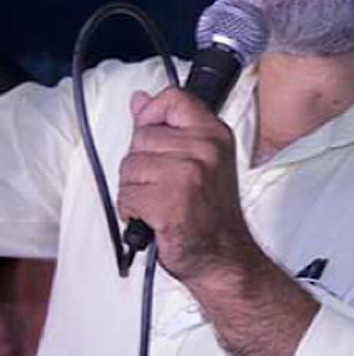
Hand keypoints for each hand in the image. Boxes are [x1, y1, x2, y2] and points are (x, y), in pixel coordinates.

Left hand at [117, 87, 256, 282]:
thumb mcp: (199, 159)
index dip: (152, 115)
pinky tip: (152, 218)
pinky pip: (126, 195)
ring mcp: (188, 174)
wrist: (223, 257)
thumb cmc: (209, 212)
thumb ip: (166, 126)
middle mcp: (205, 149)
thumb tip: (138, 99)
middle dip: (141, 164)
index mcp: (214, 134)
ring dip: (134, 190)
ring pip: (129, 166)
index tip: (154, 138)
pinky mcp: (170, 201)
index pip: (173, 97)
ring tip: (159, 202)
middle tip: (164, 185)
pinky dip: (131, 211)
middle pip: (141, 136)